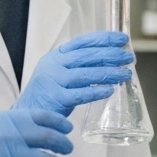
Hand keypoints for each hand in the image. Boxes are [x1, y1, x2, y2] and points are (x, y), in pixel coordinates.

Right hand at [16, 31, 133, 116]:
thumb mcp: (58, 74)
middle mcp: (53, 65)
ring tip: (126, 74)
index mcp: (55, 56)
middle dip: (110, 55)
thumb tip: (110, 61)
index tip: (121, 38)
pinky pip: (81, 94)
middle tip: (129, 57)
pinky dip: (97, 91)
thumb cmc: (48, 96)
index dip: (103, 39)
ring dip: (109, 73)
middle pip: (86, 56)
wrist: (27, 117)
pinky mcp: (56, 99)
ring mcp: (53, 81)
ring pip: (86, 74)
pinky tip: (110, 90)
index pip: (82, 42)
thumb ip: (78, 67)